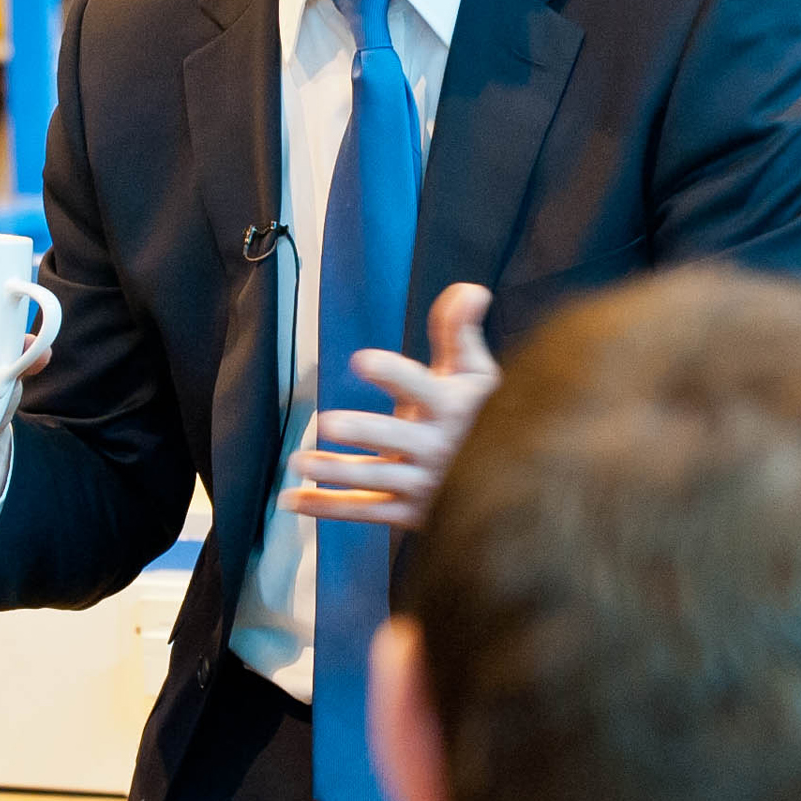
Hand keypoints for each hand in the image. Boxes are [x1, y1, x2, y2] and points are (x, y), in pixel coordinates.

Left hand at [285, 283, 499, 530]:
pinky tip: (291, 499)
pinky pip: (364, 509)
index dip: (393, 374)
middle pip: (395, 438)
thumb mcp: (476, 374)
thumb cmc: (481, 415)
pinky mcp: (408, 512)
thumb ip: (460, 332)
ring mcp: (422, 483)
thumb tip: (469, 289)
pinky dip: (327, 507)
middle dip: (364, 432)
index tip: (362, 360)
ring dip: (335, 471)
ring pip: (375, 478)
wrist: (509, 484)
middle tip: (327, 423)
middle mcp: (436, 446)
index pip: (421, 387)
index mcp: (451, 407)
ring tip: (299, 460)